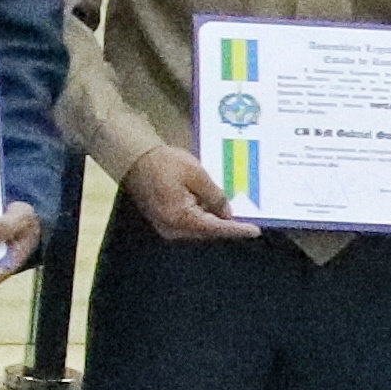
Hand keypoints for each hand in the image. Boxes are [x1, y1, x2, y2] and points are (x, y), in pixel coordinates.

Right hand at [121, 142, 257, 243]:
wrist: (135, 158)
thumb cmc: (164, 163)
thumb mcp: (197, 175)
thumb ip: (216, 197)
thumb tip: (227, 213)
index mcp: (180, 218)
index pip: (216, 228)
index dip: (237, 230)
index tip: (255, 231)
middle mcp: (172, 228)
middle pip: (207, 231)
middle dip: (225, 224)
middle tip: (245, 216)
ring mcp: (166, 226)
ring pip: (198, 227)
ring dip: (213, 218)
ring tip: (226, 206)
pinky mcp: (163, 220)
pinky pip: (188, 222)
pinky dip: (201, 215)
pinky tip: (208, 203)